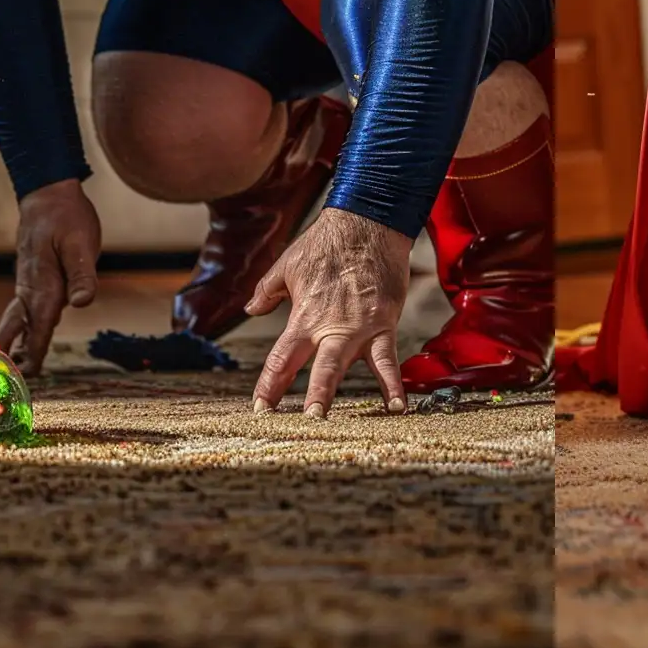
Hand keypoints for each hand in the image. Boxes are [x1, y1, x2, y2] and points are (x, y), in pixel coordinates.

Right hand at [0, 179, 101, 374]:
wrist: (47, 193)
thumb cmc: (67, 217)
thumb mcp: (81, 242)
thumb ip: (82, 274)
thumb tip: (81, 302)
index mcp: (45, 283)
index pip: (40, 324)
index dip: (35, 348)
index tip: (28, 373)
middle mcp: (33, 286)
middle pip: (22, 325)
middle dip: (17, 350)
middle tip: (11, 377)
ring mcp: (30, 282)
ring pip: (19, 317)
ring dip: (14, 340)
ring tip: (9, 363)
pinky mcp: (32, 278)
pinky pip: (23, 307)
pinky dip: (19, 325)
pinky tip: (19, 335)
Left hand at [250, 206, 409, 416]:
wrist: (367, 223)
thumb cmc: (326, 242)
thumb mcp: (288, 265)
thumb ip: (267, 291)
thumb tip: (250, 308)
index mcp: (303, 317)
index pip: (282, 358)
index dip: (270, 385)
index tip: (261, 408)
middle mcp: (328, 327)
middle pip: (313, 369)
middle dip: (305, 397)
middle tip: (297, 424)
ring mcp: (357, 328)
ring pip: (344, 366)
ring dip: (336, 392)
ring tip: (332, 421)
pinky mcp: (383, 324)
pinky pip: (388, 360)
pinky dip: (392, 384)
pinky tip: (397, 408)